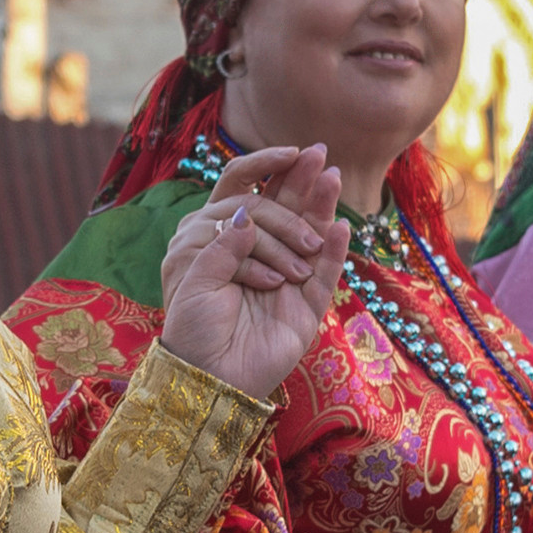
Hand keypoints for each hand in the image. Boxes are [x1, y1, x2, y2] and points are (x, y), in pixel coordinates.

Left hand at [160, 146, 349, 402]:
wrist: (207, 378)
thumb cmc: (192, 330)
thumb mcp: (195, 280)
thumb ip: (223, 246)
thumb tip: (247, 213)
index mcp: (226, 245)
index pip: (247, 197)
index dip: (264, 172)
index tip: (284, 154)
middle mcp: (260, 255)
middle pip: (283, 209)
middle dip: (300, 180)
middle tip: (318, 153)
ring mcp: (287, 279)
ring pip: (308, 235)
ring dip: (321, 205)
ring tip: (331, 176)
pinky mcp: (307, 307)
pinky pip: (325, 275)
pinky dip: (333, 251)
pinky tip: (340, 226)